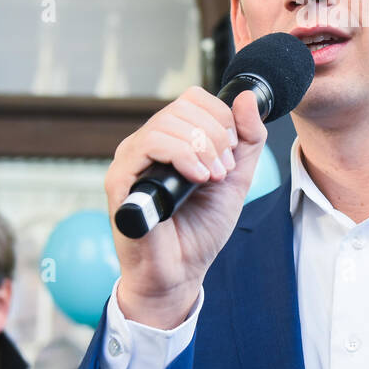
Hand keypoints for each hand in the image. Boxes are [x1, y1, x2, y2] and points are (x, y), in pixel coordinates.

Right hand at [103, 86, 268, 328]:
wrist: (181, 272)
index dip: (220, 117)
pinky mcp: (120, 179)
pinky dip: (181, 155)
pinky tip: (197, 178)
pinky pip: (150, 145)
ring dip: (202, 147)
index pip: (193, 99)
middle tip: (223, 170)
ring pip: (167, 122)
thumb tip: (246, 96)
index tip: (232, 152)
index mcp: (171, 140)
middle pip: (182, 106)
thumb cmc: (201, 228)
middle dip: (216, 135)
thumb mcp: (236, 177)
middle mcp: (147, 144)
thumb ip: (247, 139)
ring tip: (212, 178)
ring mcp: (131, 160)